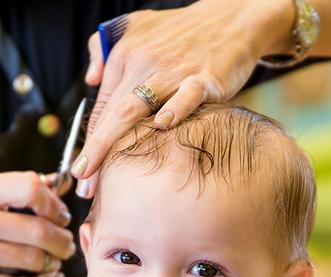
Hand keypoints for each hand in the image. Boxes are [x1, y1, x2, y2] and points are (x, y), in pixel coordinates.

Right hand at [0, 171, 75, 276]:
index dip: (54, 204)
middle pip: (37, 230)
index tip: (62, 216)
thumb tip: (64, 182)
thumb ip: (28, 188)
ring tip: (57, 260)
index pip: (30, 189)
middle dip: (62, 240)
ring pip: (32, 259)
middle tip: (67, 244)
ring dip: (54, 262)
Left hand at [73, 0, 294, 196]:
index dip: (89, 141)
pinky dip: (175, 108)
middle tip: (85, 186)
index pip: (102, 107)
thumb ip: (105, 48)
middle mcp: (143, 63)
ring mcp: (173, 71)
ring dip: (115, 144)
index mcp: (125, 57)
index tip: (80, 171)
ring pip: (136, 108)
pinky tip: (164, 126)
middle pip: (112, 114)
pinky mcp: (204, 77)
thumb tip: (90, 80)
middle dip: (95, 152)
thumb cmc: (182, 31)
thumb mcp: (136, 26)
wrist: (230, 17)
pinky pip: (187, 95)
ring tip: (105, 177)